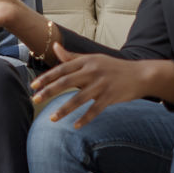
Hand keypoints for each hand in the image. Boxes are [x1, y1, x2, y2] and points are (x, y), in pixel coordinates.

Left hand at [31, 44, 156, 128]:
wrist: (140, 74)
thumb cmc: (113, 67)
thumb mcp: (93, 59)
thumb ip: (72, 57)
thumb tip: (55, 47)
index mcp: (87, 61)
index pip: (62, 69)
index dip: (46, 78)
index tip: (33, 86)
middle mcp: (93, 71)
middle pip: (66, 82)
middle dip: (49, 91)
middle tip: (35, 100)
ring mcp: (102, 84)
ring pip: (78, 98)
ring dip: (64, 109)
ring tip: (52, 119)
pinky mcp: (111, 97)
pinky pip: (95, 110)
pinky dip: (85, 118)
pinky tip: (75, 126)